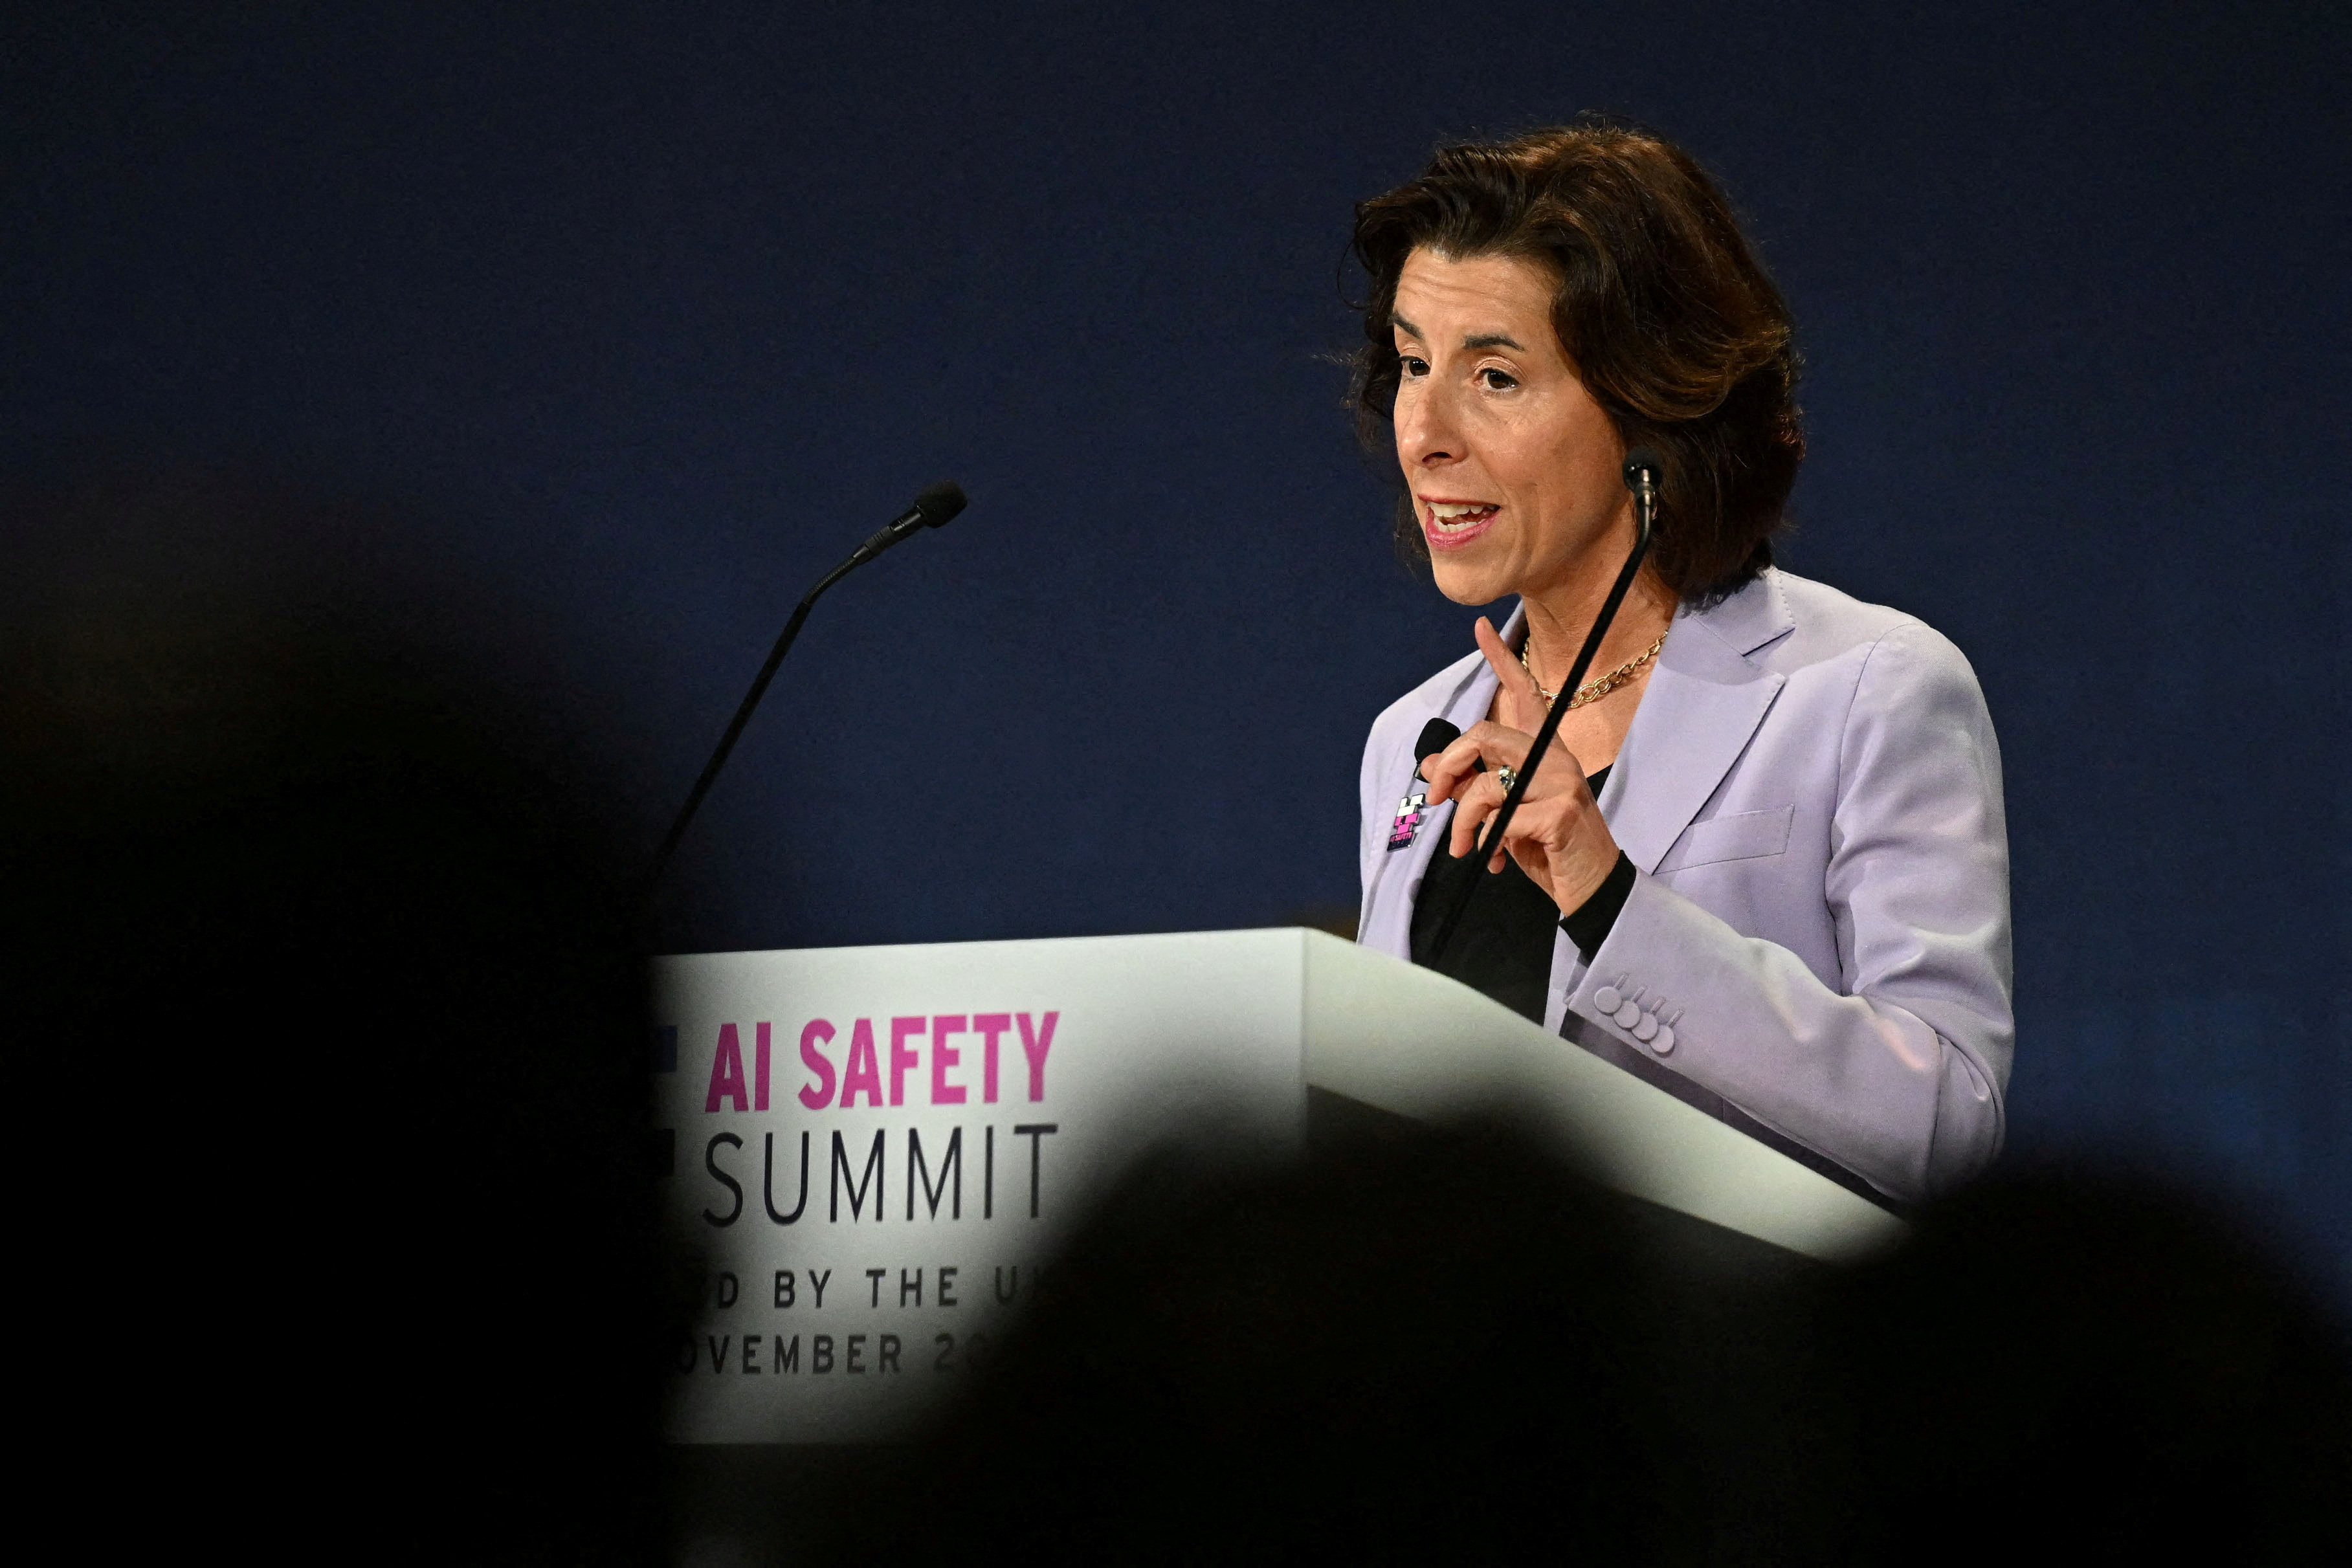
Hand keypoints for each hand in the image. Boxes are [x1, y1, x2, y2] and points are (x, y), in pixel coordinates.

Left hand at [1418, 617, 1623, 914]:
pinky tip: (1497, 859)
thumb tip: (1430, 767)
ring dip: (1464, 821)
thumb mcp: (1502, 814)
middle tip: (1434, 799)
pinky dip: (1487, 842)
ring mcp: (1562, 784)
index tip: (1481, 628)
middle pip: (1486, 734)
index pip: (1525, 694)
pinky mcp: (1561, 813)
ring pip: (1486, 783)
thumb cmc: (1546, 848)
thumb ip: (1470, 786)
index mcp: (1545, 752)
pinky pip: (1501, 819)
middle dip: (1450, 766)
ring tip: (1465, 847)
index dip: (1502, 660)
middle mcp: (1557, 758)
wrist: (1591, 890)